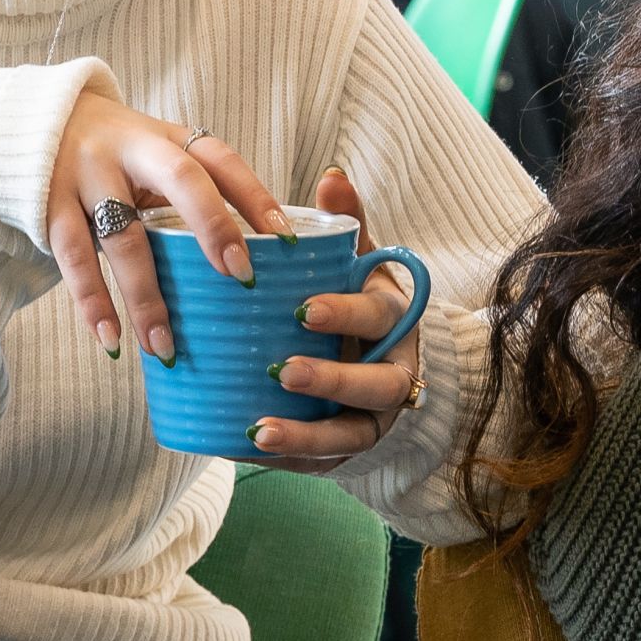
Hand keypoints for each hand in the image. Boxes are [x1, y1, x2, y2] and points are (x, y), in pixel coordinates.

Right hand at [43, 91, 290, 367]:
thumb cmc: (117, 157)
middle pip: (182, 180)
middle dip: (214, 227)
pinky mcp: (49, 205)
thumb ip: (196, 193)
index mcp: (167, 138)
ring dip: (145, 297)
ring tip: (165, 348)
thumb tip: (260, 254)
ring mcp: (87, 174)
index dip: (256, 197)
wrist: (33, 128)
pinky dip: (93, 303)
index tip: (287, 240)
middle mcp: (131, 149)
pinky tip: (112, 340)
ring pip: (123, 238)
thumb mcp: (157, 157)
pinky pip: (73, 258)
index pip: (222, 161)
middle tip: (240, 278)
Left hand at [243, 169, 426, 474]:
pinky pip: (322, 462)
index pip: (377, 316)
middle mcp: (394, 371)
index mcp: (393, 318)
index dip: (345, 314)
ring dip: (308, 434)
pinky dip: (288, 459)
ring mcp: (375, 417)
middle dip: (332, 381)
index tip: (304, 310)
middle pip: (377, 384)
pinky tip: (246, 449)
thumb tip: (330, 177)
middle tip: (282, 370)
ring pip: (352, 434)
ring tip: (260, 429)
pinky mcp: (349, 450)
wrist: (384, 364)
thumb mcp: (361, 262)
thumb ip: (348, 225)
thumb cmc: (359, 303)